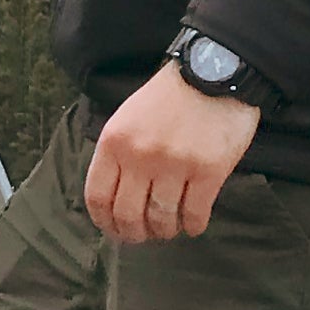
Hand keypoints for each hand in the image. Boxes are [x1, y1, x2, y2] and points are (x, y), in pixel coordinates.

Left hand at [85, 68, 262, 244]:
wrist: (212, 73)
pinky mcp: (209, 171)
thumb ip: (117, 153)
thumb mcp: (127, 117)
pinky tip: (192, 224)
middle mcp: (140, 157)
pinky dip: (193, 226)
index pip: (97, 196)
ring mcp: (175, 165)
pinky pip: (196, 213)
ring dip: (165, 230)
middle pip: (127, 214)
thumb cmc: (168, 97)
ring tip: (169, 228)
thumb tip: (112, 196)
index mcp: (114, 142)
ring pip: (162, 218)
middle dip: (133, 233)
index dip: (104, 221)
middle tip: (142, 236)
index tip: (113, 229)